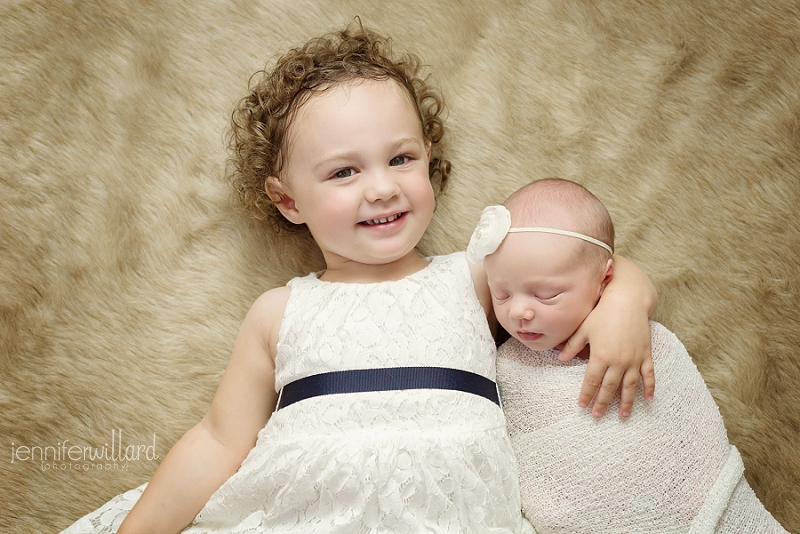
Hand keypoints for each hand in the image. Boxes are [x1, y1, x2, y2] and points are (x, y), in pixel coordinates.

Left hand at [559, 301, 655, 418]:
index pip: (591, 382)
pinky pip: (649, 375)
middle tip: (597, 416)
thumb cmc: (602, 313)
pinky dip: (650, 388)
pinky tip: (648, 399)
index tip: (582, 406)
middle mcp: (618, 361)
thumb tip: (560, 358)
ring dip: (626, 402)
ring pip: (630, 387)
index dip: (586, 395)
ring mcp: (634, 359)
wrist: (628, 300)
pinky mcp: (646, 354)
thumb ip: (572, 345)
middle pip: (609, 388)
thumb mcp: (584, 328)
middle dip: (602, 403)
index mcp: (600, 356)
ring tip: (622, 415)